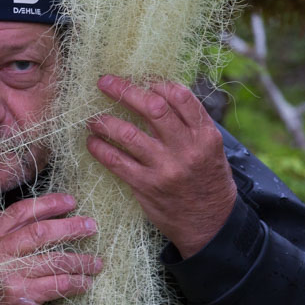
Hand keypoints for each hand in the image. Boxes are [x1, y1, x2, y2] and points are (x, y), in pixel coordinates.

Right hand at [0, 192, 101, 304]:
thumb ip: (11, 241)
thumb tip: (54, 221)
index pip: (20, 213)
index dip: (48, 204)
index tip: (70, 202)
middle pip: (40, 232)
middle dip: (70, 227)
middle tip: (91, 226)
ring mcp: (7, 275)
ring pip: (53, 259)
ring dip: (80, 260)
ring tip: (97, 262)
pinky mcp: (20, 297)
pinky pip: (58, 284)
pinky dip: (76, 283)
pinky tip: (86, 283)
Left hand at [86, 76, 236, 258]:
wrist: (211, 224)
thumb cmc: (209, 180)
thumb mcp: (211, 148)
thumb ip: (190, 123)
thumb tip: (158, 93)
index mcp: (206, 135)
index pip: (180, 97)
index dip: (157, 83)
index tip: (140, 79)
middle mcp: (186, 149)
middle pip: (152, 108)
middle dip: (124, 90)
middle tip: (105, 82)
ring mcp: (165, 168)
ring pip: (128, 134)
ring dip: (105, 121)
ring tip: (93, 117)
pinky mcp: (147, 187)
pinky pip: (117, 162)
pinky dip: (100, 148)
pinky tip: (92, 141)